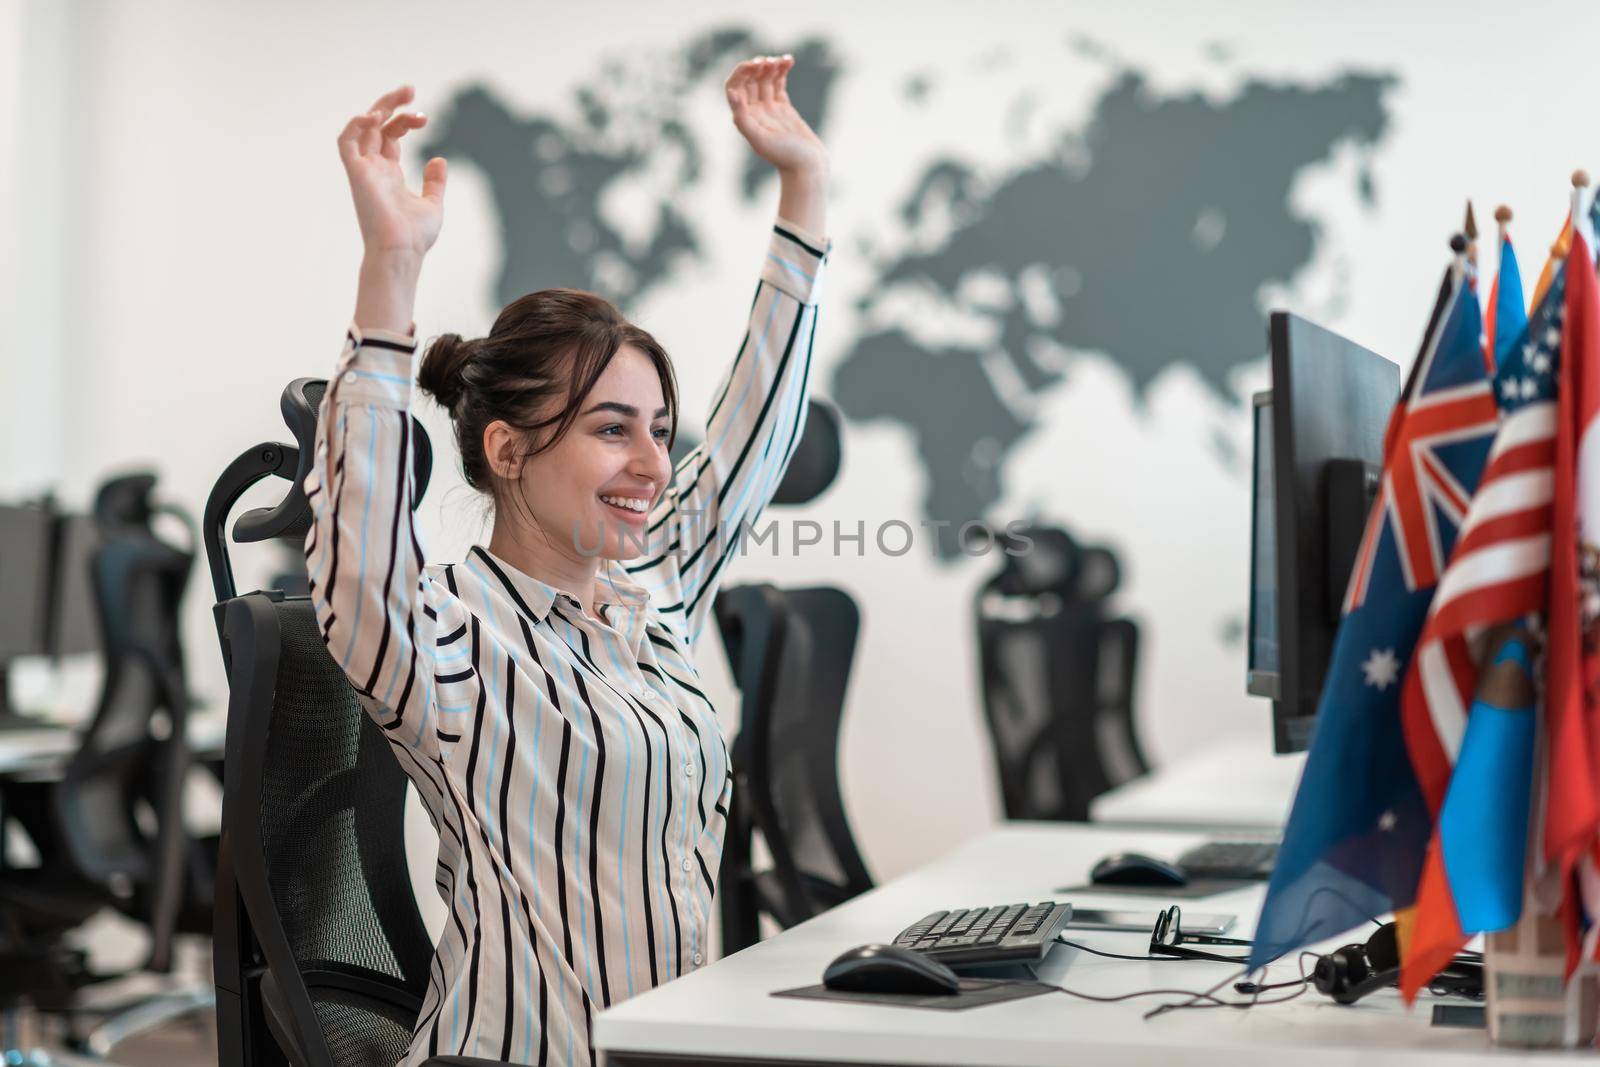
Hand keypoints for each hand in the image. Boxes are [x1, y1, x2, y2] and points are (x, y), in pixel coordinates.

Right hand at [337, 85, 446, 262]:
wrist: (402, 251)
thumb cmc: (416, 236)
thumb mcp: (432, 204)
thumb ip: (434, 181)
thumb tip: (439, 159)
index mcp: (390, 174)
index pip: (390, 136)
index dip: (405, 121)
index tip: (425, 118)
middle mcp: (374, 169)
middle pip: (376, 125)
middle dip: (392, 105)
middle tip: (411, 89)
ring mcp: (364, 170)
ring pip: (363, 126)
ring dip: (380, 106)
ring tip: (403, 94)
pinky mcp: (356, 174)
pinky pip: (346, 142)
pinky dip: (355, 124)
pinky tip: (375, 116)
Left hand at [724, 56, 828, 180]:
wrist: (807, 167)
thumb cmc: (784, 156)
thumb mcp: (760, 138)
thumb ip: (742, 118)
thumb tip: (732, 93)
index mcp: (744, 117)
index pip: (735, 86)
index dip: (742, 72)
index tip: (756, 65)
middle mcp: (753, 112)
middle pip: (749, 80)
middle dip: (757, 67)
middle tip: (769, 62)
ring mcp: (769, 109)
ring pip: (765, 80)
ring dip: (771, 66)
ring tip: (781, 60)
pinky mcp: (783, 108)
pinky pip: (779, 84)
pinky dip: (782, 71)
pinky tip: (788, 61)